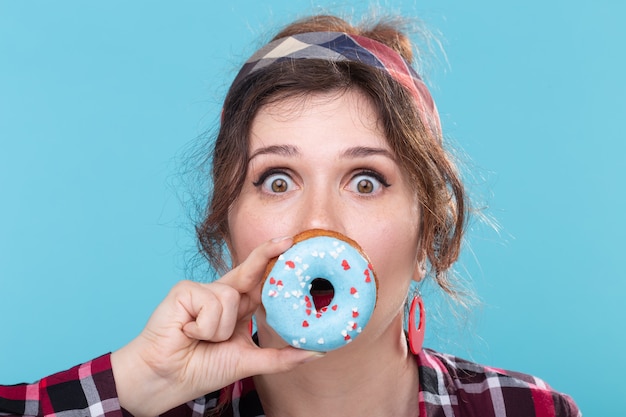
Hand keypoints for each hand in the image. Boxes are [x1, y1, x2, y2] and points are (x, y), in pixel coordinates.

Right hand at [111, 237, 321, 416]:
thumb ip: (283, 357)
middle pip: (249, 270)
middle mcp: (221, 294)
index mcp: (236, 306)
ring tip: (202, 339)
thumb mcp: (249, 360)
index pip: (259, 281)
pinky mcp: (185, 290)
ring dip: (220, 330)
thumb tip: (319, 352)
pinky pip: (212, 304)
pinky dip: (204, 327)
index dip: (274, 262)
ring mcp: (202, 290)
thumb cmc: (202, 369)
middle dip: (267, 254)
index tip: (291, 243)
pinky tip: (188, 332)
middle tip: (288, 240)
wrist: (166, 379)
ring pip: (231, 298)